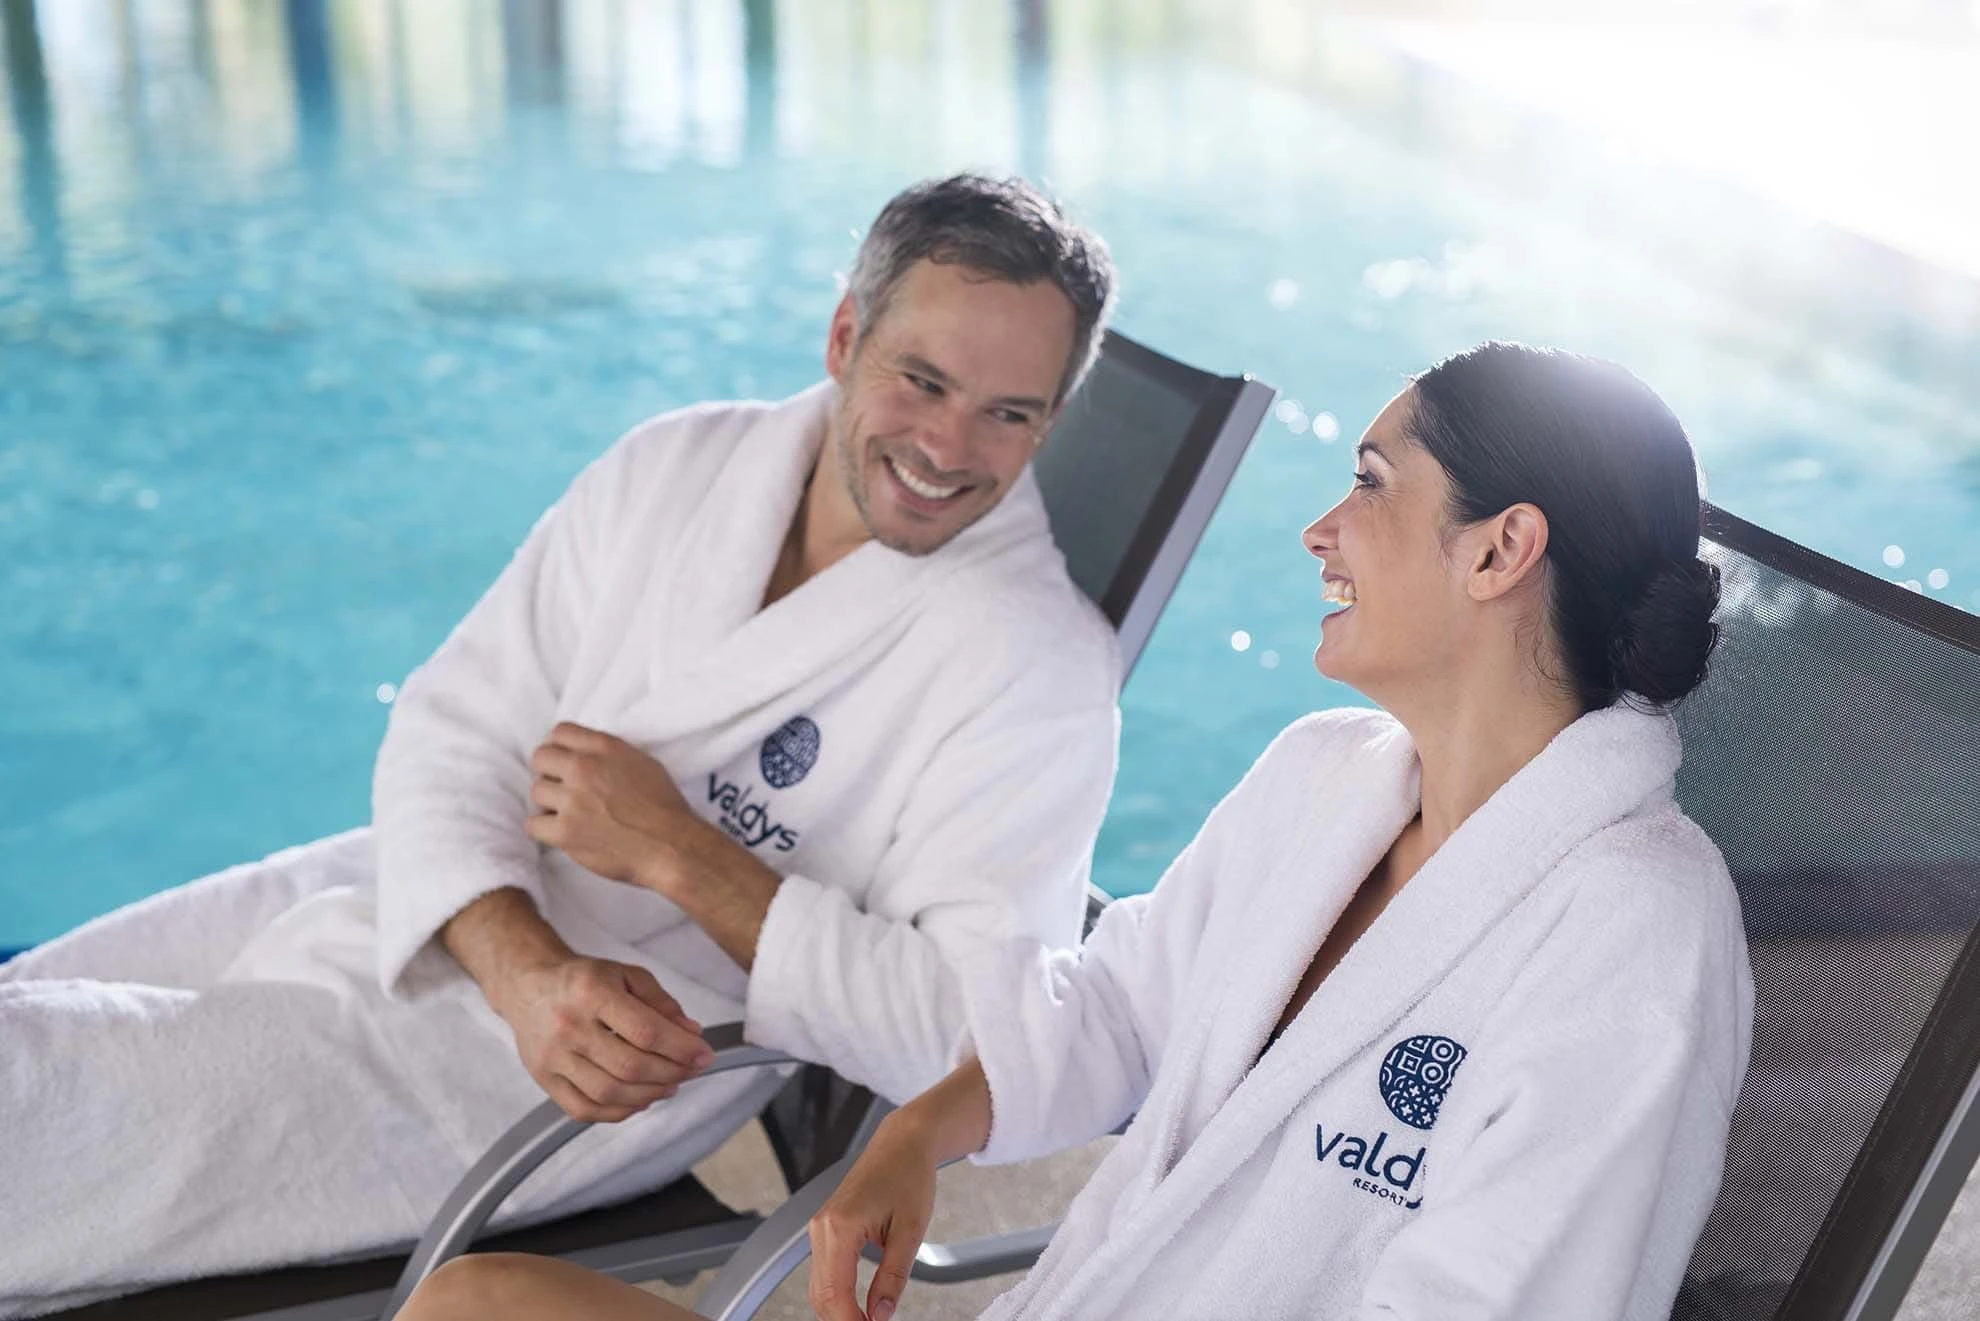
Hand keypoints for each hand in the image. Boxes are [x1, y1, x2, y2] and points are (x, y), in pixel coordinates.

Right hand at [491, 951, 713, 1122]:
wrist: (529, 986)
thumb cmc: (583, 980)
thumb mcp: (626, 975)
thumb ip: (661, 1003)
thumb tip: (691, 1033)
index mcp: (591, 992)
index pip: (645, 1030)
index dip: (681, 1048)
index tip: (704, 1055)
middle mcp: (568, 1027)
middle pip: (630, 1066)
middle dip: (671, 1073)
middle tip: (691, 1070)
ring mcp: (553, 1057)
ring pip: (609, 1092)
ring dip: (649, 1094)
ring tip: (670, 1085)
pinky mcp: (543, 1079)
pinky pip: (584, 1109)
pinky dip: (618, 1112)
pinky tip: (640, 1100)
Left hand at [525, 722, 707, 890]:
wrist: (671, 846)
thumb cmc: (664, 807)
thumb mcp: (643, 763)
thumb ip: (609, 754)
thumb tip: (586, 753)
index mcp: (605, 748)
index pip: (560, 732)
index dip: (559, 747)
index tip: (563, 761)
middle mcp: (585, 769)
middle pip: (541, 758)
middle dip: (548, 772)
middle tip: (562, 788)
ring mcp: (573, 800)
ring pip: (536, 791)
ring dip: (549, 803)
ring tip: (569, 813)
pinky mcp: (566, 832)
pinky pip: (533, 824)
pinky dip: (545, 829)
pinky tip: (562, 832)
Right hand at [808, 1112, 939, 1320]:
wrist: (902, 1143)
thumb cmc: (909, 1176)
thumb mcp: (910, 1232)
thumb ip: (893, 1278)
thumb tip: (881, 1315)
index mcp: (840, 1226)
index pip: (835, 1294)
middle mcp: (821, 1227)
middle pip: (820, 1296)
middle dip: (843, 1320)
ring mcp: (819, 1227)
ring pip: (817, 1287)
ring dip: (839, 1311)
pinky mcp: (824, 1228)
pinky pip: (822, 1272)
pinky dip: (837, 1294)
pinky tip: (858, 1306)